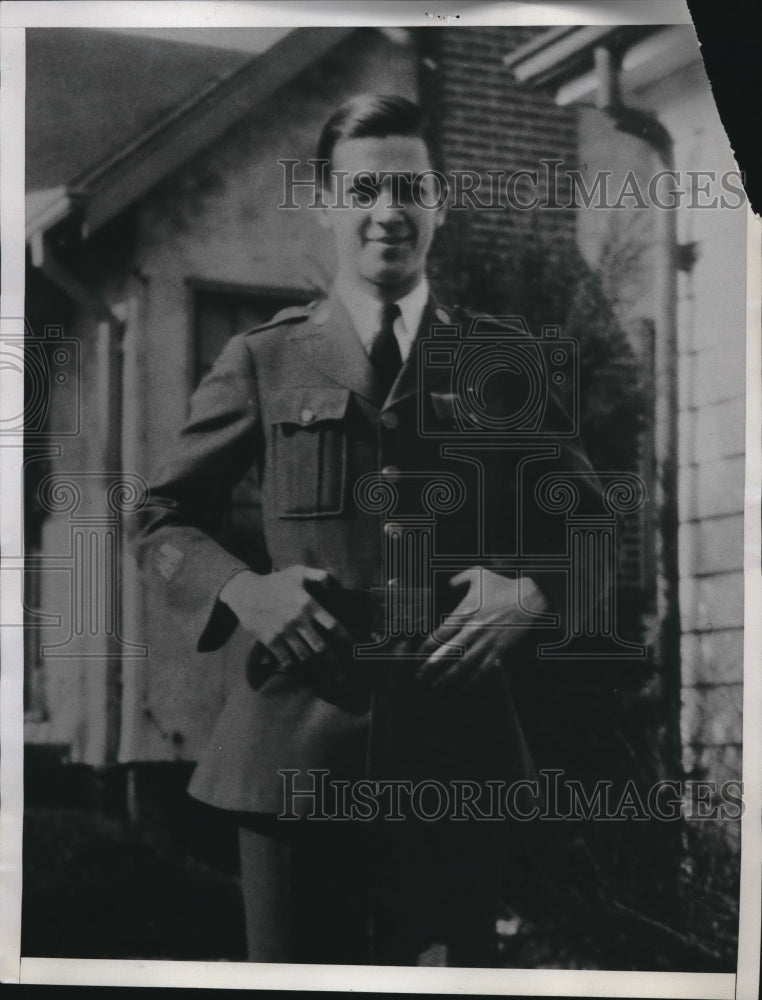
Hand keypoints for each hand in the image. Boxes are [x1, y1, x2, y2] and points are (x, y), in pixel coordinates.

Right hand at [219, 566, 353, 683]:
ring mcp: (284, 632)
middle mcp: (298, 620)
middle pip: (321, 648)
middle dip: (333, 665)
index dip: (346, 638)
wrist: (245, 592)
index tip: (354, 648)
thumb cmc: (275, 582)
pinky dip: (296, 670)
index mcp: (308, 604)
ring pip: (305, 657)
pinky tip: (303, 676)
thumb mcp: (299, 572)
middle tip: (341, 677)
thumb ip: (320, 576)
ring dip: (318, 671)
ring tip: (327, 680)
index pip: (333, 625)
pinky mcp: (270, 641)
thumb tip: (336, 585)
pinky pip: (286, 659)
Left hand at [416, 568, 548, 691]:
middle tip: (420, 676)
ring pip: (464, 664)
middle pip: (449, 652)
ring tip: (436, 685)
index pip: (442, 633)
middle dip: (433, 666)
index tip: (418, 654)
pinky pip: (484, 668)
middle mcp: (474, 629)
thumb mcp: (478, 573)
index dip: (428, 646)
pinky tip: (462, 688)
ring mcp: (487, 641)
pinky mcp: (500, 650)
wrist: (529, 597)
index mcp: (467, 611)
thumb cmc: (502, 585)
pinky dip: (472, 680)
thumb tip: (447, 583)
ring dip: (449, 676)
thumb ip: (458, 578)